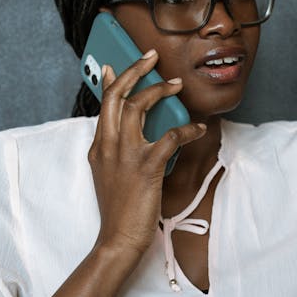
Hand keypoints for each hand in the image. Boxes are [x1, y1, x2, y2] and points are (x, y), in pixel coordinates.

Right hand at [88, 50, 206, 255]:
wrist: (118, 239)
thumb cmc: (118, 211)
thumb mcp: (107, 175)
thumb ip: (113, 152)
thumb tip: (129, 134)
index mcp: (98, 147)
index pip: (102, 104)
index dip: (109, 80)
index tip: (113, 64)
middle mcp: (108, 146)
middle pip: (117, 95)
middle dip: (135, 70)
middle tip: (152, 57)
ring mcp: (125, 154)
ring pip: (139, 106)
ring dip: (160, 90)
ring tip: (176, 84)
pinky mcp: (146, 166)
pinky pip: (170, 136)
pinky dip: (188, 129)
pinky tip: (198, 128)